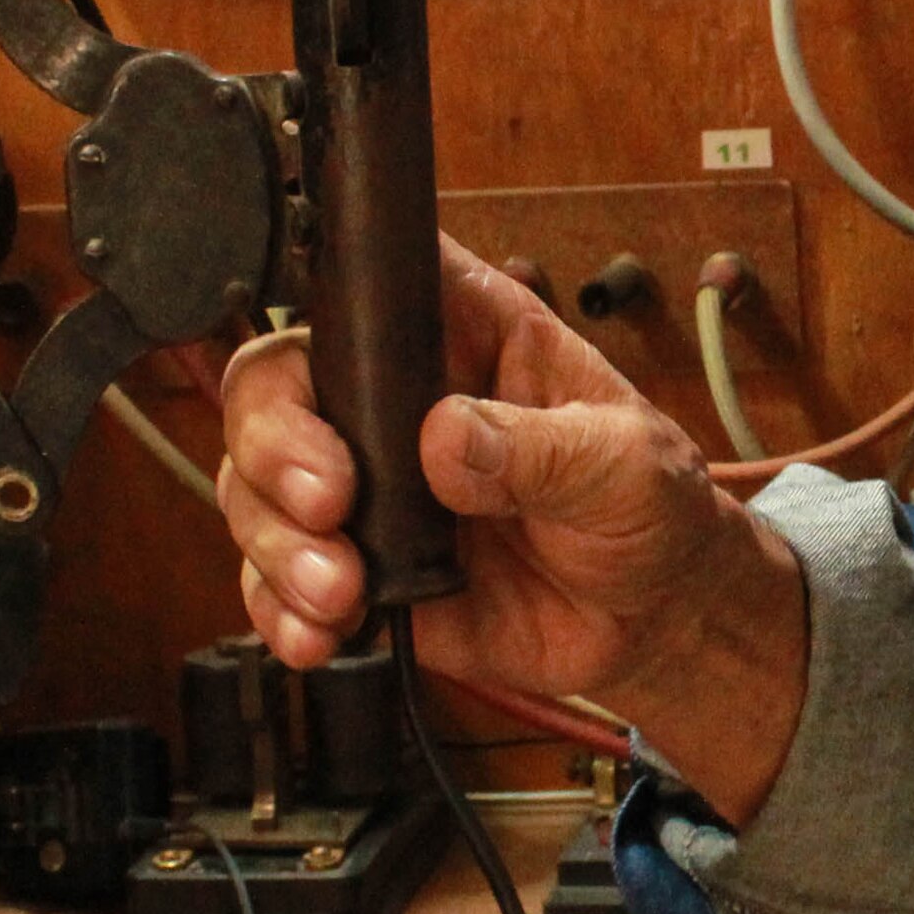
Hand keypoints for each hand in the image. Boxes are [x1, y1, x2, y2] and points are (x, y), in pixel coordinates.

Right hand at [217, 238, 810, 818]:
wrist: (656, 619)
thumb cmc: (651, 507)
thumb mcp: (627, 466)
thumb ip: (543, 449)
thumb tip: (445, 439)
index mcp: (463, 333)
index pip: (367, 279)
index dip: (323, 303)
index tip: (325, 364)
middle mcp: (394, 399)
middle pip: (275, 382)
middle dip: (273, 444)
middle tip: (328, 504)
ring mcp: (368, 484)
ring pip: (257, 485)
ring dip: (276, 543)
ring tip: (340, 592)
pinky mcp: (357, 565)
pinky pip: (277, 578)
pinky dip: (279, 608)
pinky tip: (318, 635)